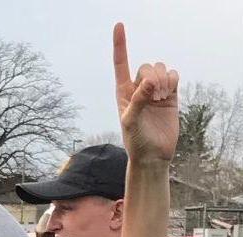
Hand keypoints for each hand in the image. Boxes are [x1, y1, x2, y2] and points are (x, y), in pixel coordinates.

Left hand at [113, 23, 178, 164]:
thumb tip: (149, 82)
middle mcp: (138, 88)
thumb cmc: (136, 141)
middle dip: (152, 77)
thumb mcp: (131, 121)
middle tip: (154, 96)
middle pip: (146, 66)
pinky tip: (169, 93)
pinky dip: (173, 80)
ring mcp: (155, 91)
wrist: (152, 155)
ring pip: (161, 68)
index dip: (120, 44)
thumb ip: (138, 100)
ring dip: (163, 80)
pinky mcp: (170, 94)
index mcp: (123, 92)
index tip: (119, 25)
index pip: (121, 64)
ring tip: (160, 99)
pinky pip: (174, 74)